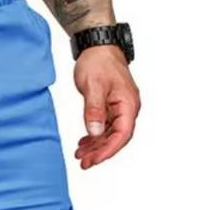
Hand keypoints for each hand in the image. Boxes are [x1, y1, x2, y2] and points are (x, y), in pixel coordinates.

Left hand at [73, 46, 140, 169]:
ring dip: (95, 147)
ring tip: (80, 156)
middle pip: (116, 138)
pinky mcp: (111, 107)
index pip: (122, 134)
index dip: (108, 150)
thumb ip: (94, 110)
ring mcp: (120, 108)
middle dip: (100, 152)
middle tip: (83, 163)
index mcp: (128, 104)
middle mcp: (128, 108)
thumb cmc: (98, 61)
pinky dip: (94, 137)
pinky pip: (105, 127)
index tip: (94, 160)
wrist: (98, 46)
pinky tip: (84, 144)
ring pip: (110, 134)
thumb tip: (95, 132)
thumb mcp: (93, 86)